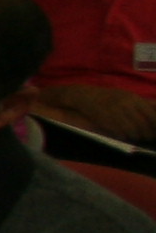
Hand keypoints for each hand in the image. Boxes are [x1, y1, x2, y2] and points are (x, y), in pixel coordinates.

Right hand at [39, 79, 155, 141]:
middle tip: (146, 137)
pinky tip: (123, 135)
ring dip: (136, 136)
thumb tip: (154, 113)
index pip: (152, 115)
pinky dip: (124, 136)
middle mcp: (126, 105)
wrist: (84, 96)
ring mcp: (115, 113)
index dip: (155, 126)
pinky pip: (120, 133)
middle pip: (143, 125)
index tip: (154, 131)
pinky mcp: (106, 121)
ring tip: (135, 136)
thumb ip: (141, 104)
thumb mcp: (126, 96)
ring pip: (133, 131)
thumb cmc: (108, 97)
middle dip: (146, 134)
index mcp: (133, 98)